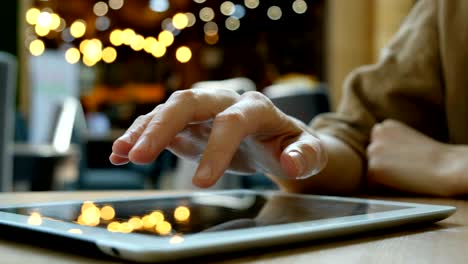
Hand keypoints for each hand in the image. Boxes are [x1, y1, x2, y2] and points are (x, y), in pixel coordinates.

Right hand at [110, 88, 326, 187]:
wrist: (272, 137)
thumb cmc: (289, 144)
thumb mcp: (308, 152)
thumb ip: (305, 155)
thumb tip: (290, 164)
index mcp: (257, 107)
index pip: (232, 120)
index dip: (216, 148)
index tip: (201, 183)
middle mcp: (225, 101)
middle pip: (189, 102)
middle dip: (163, 126)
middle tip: (140, 156)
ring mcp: (203, 110)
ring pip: (169, 109)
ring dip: (144, 130)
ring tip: (121, 153)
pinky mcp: (188, 123)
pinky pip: (159, 123)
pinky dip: (139, 136)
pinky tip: (119, 154)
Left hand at [367, 119, 466, 195]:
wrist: (447, 168)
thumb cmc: (433, 158)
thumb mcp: (408, 139)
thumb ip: (390, 142)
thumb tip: (374, 153)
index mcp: (386, 125)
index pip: (376, 144)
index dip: (388, 154)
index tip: (403, 158)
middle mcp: (376, 133)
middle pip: (371, 155)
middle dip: (383, 162)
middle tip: (404, 167)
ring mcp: (373, 150)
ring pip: (371, 167)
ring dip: (382, 173)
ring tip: (404, 173)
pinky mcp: (374, 168)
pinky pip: (371, 182)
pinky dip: (383, 185)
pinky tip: (401, 181)